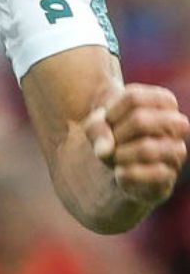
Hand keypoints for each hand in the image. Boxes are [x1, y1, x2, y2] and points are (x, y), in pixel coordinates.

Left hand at [85, 84, 188, 206]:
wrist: (120, 158)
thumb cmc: (112, 131)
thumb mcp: (98, 123)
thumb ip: (96, 129)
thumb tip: (105, 151)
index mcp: (164, 102)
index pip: (133, 98)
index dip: (110, 111)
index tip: (107, 120)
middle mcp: (177, 125)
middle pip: (140, 120)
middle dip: (116, 132)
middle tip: (112, 140)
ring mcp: (176, 150)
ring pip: (148, 149)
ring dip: (121, 154)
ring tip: (115, 156)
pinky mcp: (170, 175)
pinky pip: (155, 173)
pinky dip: (129, 173)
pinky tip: (120, 173)